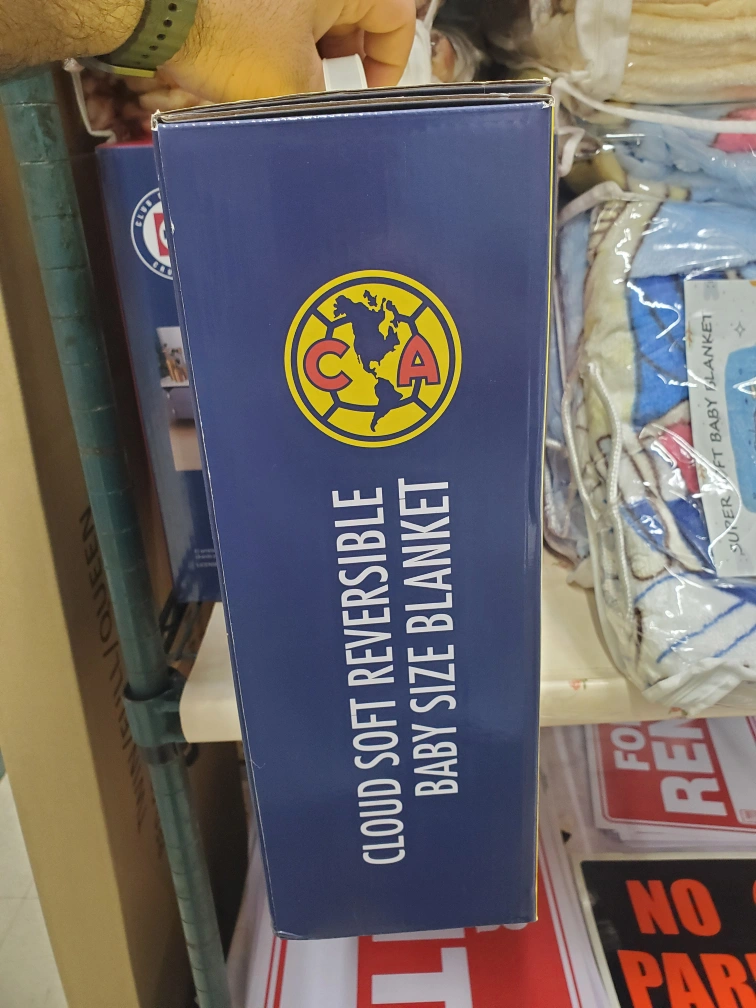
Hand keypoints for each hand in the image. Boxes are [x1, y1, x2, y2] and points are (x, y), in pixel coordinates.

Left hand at [164, 0, 415, 101]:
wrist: (153, 8)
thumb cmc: (226, 30)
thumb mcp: (293, 85)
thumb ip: (329, 108)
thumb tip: (341, 139)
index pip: (398, 20)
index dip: (389, 66)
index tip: (366, 98)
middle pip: (354, 22)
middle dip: (342, 67)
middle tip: (323, 101)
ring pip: (313, 25)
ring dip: (306, 63)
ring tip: (284, 94)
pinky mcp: (248, 1)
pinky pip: (279, 21)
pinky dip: (276, 50)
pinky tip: (256, 77)